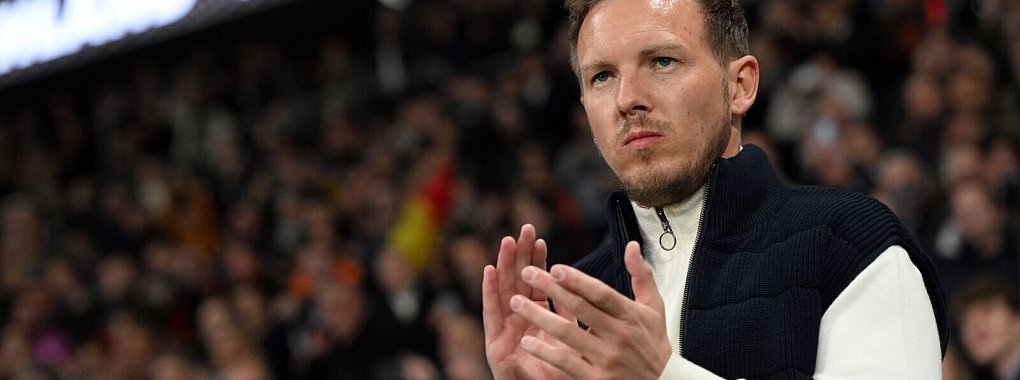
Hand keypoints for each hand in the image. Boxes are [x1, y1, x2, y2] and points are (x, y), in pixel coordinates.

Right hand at [482, 224, 570, 379]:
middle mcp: (519, 323)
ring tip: (508, 242)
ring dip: (505, 265)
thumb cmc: (560, 377)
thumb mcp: (571, 343)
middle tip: (525, 230)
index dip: (538, 263)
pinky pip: (491, 316)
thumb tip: (585, 292)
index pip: (537, 285)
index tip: (541, 240)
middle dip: (521, 256)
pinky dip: (489, 292)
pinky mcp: (495, 348)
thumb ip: (572, 318)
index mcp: (538, 321)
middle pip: (518, 283)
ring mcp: (505, 334)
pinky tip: (489, 271)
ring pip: (504, 292)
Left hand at [511, 241, 670, 378]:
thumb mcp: (654, 307)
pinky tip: (526, 341)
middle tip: (526, 273)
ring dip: (539, 317)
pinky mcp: (597, 379)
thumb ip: (641, 275)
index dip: (578, 280)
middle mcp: (619, 335)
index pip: (601, 293)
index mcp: (630, 315)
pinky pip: (566, 362)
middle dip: (550, 288)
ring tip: (516, 303)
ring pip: (568, 334)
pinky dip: (545, 351)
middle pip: (580, 308)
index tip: (555, 268)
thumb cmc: (652, 343)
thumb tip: (632, 246)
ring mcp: (607, 358)